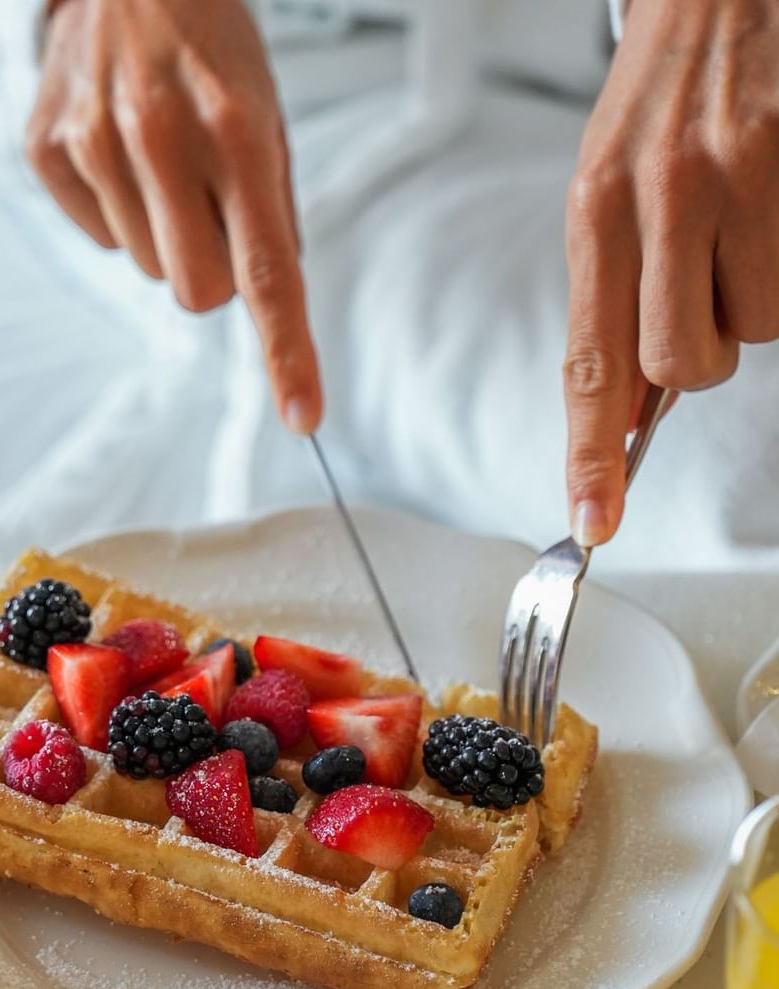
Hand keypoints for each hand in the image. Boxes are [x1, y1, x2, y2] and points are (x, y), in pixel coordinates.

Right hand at [26, 0, 322, 433]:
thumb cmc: (212, 53)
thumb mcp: (268, 118)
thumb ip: (274, 215)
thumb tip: (269, 303)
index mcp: (238, 133)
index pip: (268, 274)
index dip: (287, 352)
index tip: (303, 416)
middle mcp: (160, 138)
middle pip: (197, 293)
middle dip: (212, 271)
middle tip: (209, 207)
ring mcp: (93, 142)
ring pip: (147, 269)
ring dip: (164, 234)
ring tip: (162, 161)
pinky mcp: (46, 148)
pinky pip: (97, 239)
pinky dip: (118, 213)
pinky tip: (120, 155)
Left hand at [563, 0, 778, 544]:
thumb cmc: (660, 103)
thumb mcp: (608, 191)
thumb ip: (614, 297)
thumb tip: (630, 407)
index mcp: (595, 209)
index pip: (590, 361)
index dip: (590, 453)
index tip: (593, 521)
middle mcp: (661, 196)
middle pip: (684, 366)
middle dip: (700, 356)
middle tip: (703, 289)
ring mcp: (741, 176)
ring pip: (757, 329)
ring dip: (752, 304)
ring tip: (740, 232)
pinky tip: (772, 214)